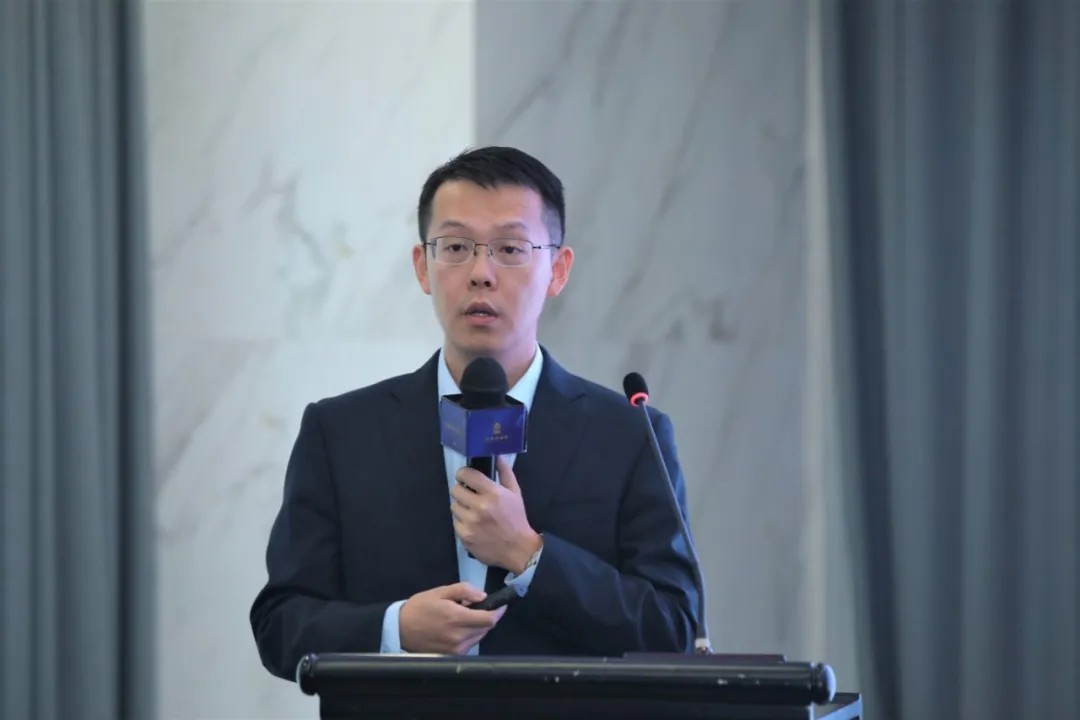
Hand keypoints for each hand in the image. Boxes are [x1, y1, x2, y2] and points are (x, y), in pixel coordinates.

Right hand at [399, 582, 506, 654]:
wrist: (400, 629)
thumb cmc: (420, 607)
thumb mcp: (440, 592)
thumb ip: (464, 590)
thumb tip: (483, 596)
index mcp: (457, 618)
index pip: (489, 620)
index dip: (498, 612)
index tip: (501, 605)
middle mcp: (459, 637)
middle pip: (486, 629)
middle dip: (486, 617)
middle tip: (474, 608)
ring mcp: (456, 649)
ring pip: (478, 637)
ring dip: (478, 627)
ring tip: (463, 617)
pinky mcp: (452, 656)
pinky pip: (469, 644)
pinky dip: (469, 635)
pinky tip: (457, 628)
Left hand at [450, 456, 542, 571]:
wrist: (518, 549)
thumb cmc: (516, 519)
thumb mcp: (515, 493)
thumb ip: (505, 472)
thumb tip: (497, 455)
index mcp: (493, 493)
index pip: (466, 475)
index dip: (463, 474)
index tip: (465, 478)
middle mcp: (480, 507)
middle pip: (455, 490)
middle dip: (462, 491)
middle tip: (470, 496)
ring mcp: (470, 523)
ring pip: (454, 506)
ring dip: (462, 507)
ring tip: (473, 512)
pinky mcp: (464, 536)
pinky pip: (455, 522)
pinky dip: (462, 522)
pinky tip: (473, 525)